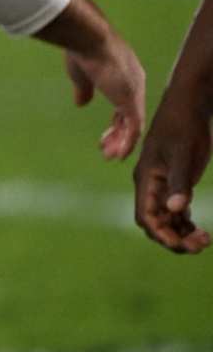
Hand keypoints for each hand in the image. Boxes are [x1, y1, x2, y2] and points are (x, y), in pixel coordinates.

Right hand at [63, 33, 145, 160]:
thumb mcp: (81, 75)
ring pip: (133, 126)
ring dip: (121, 143)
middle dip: (118, 135)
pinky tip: (118, 155)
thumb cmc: (83, 50)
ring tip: (110, 156)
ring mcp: (135, 93)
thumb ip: (84, 90)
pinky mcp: (131, 101)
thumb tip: (82, 104)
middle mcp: (135, 84)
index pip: (125, 105)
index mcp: (125, 76)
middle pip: (131, 117)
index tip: (105, 135)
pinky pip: (134, 129)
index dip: (116, 123)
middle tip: (107, 150)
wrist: (89, 39)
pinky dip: (127, 144)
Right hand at [132, 95, 210, 253]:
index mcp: (146, 179)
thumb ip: (179, 182)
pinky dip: (187, 224)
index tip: (184, 244)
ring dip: (182, 234)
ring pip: (167, 220)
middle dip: (174, 238)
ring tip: (205, 239)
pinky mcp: (175, 184)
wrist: (189, 107)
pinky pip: (176, 212)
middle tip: (202, 244)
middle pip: (155, 223)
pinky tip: (202, 230)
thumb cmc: (184, 127)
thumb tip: (175, 209)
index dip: (162, 234)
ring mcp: (163, 186)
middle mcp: (151, 186)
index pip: (146, 217)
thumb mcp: (184, 155)